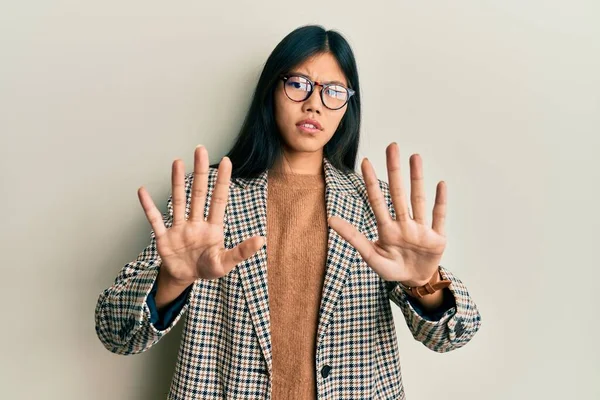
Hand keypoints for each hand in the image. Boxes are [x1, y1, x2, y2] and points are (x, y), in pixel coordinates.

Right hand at [137, 145, 265, 285]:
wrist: (184, 278)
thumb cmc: (207, 268)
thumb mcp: (226, 263)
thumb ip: (242, 251)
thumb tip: (262, 239)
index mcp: (213, 228)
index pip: (218, 200)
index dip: (222, 181)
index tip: (226, 161)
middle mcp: (195, 223)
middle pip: (198, 194)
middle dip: (200, 172)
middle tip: (201, 149)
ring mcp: (179, 228)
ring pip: (178, 201)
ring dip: (176, 182)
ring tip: (177, 161)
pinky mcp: (164, 238)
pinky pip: (155, 220)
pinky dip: (148, 207)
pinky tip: (142, 191)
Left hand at [328, 142, 446, 286]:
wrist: (415, 281)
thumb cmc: (392, 268)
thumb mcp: (371, 256)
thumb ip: (354, 238)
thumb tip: (330, 219)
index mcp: (387, 229)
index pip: (377, 201)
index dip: (371, 182)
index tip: (365, 161)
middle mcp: (403, 224)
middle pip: (398, 193)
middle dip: (394, 170)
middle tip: (392, 146)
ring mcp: (421, 229)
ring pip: (418, 199)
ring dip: (417, 179)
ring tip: (414, 157)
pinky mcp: (437, 237)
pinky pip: (438, 217)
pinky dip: (440, 202)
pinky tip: (440, 184)